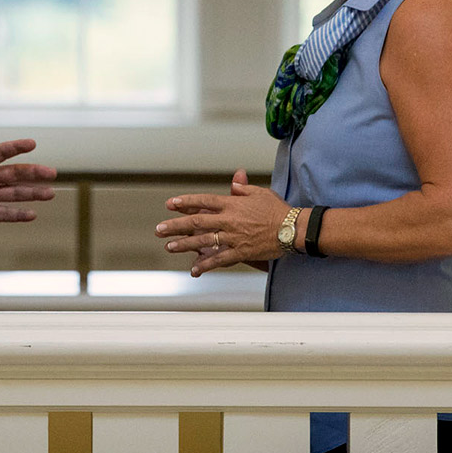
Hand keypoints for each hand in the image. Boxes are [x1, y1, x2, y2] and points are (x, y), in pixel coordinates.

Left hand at [0, 138, 56, 228]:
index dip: (15, 147)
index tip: (32, 144)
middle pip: (14, 173)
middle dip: (33, 172)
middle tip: (51, 172)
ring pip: (14, 193)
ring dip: (32, 193)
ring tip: (50, 193)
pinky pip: (4, 214)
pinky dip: (18, 215)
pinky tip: (32, 214)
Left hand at [155, 169, 289, 275]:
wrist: (292, 228)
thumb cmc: (277, 209)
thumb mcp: (259, 192)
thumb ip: (243, 188)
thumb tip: (234, 182)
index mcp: (232, 204)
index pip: (203, 201)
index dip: (185, 202)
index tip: (170, 204)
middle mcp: (228, 220)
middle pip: (197, 222)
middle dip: (175, 225)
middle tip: (159, 229)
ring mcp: (233, 237)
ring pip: (203, 241)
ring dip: (184, 244)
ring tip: (169, 246)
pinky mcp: (241, 252)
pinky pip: (219, 260)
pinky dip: (206, 265)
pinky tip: (194, 270)